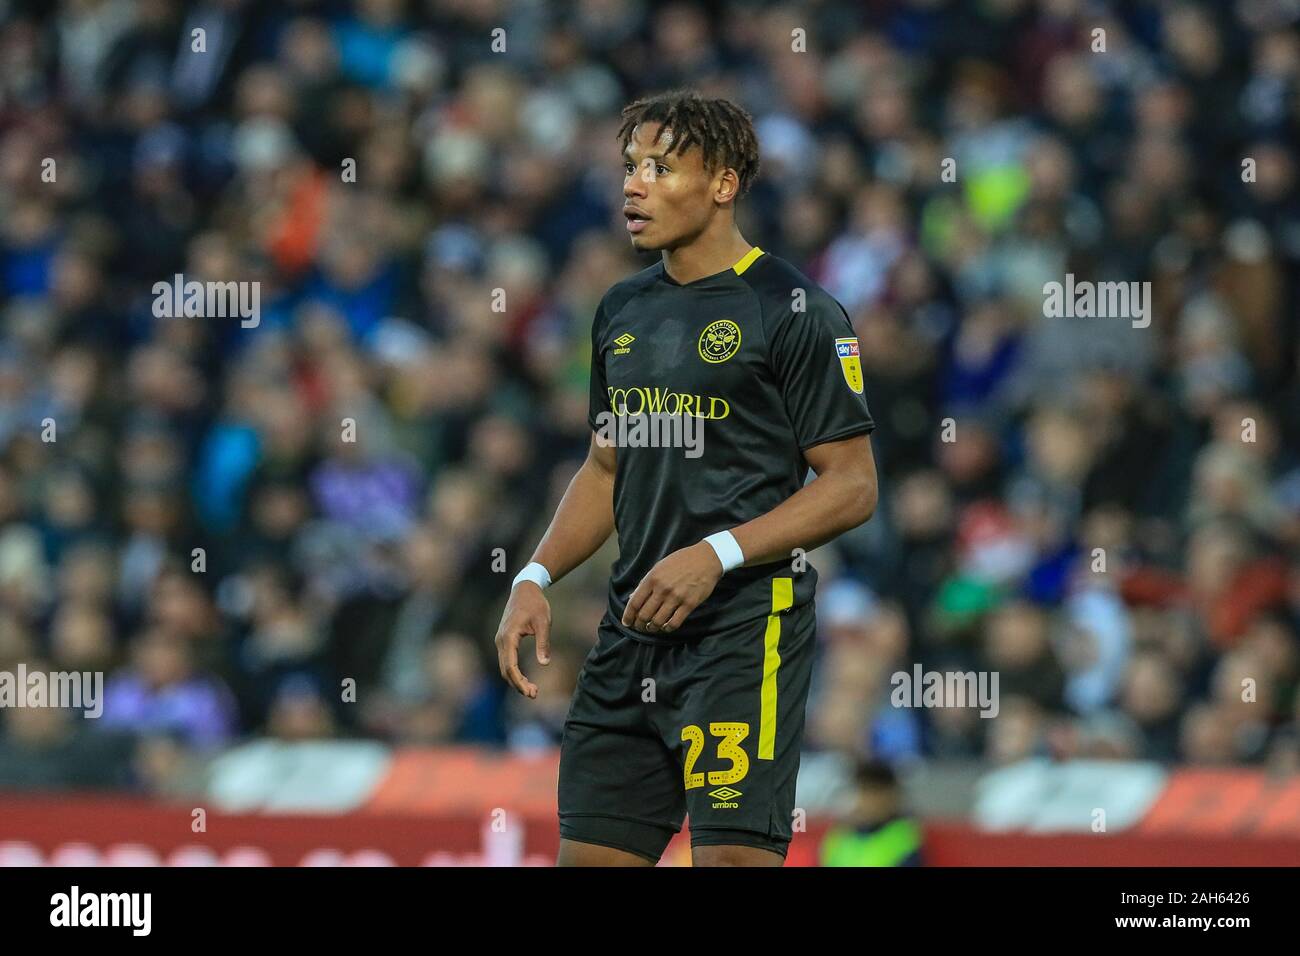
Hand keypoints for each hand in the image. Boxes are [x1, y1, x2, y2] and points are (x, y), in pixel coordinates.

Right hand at [494, 582, 550, 697]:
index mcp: (509, 637)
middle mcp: (501, 641)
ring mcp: (500, 641)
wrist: (525, 589)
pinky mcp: (504, 640)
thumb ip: (543, 643)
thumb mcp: (544, 622)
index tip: (531, 693)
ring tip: (532, 690)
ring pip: (504, 667)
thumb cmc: (535, 604)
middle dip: (518, 684)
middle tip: (534, 695)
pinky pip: (506, 661)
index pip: (510, 666)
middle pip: (505, 670)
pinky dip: (514, 673)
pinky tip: (525, 679)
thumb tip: (545, 664)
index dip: (519, 681)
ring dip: (515, 680)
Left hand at [622, 541, 723, 634]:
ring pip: (658, 621)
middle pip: (644, 615)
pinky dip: (667, 628)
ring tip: (652, 628)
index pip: (635, 603)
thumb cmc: (681, 561)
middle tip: (639, 627)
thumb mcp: (659, 567)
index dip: (628, 616)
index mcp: (652, 578)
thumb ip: (645, 582)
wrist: (706, 559)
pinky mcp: (689, 604)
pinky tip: (666, 627)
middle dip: (639, 625)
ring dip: (652, 628)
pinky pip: (675, 623)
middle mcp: (662, 589)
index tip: (626, 623)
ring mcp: (676, 597)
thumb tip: (632, 598)